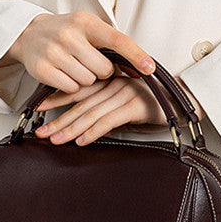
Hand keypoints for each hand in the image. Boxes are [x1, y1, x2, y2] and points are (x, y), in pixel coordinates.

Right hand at [0, 10, 156, 91]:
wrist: (29, 33)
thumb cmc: (66, 31)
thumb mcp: (88, 26)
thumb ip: (111, 42)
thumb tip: (140, 65)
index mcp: (85, 22)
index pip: (117, 40)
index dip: (135, 55)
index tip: (149, 68)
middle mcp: (69, 35)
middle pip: (103, 69)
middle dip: (102, 71)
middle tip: (91, 63)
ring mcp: (54, 52)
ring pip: (88, 81)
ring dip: (86, 79)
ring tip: (75, 66)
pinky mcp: (42, 69)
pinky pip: (71, 88)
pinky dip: (72, 86)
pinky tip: (65, 74)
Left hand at [33, 70, 168, 144]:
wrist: (183, 100)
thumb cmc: (155, 102)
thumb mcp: (125, 104)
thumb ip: (106, 110)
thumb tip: (85, 128)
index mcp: (109, 81)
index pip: (77, 89)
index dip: (56, 98)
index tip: (37, 108)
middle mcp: (113, 84)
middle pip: (80, 104)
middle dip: (58, 119)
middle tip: (41, 132)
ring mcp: (123, 93)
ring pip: (91, 113)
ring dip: (71, 128)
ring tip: (56, 140)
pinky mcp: (135, 105)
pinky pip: (109, 120)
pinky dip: (94, 131)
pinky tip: (82, 140)